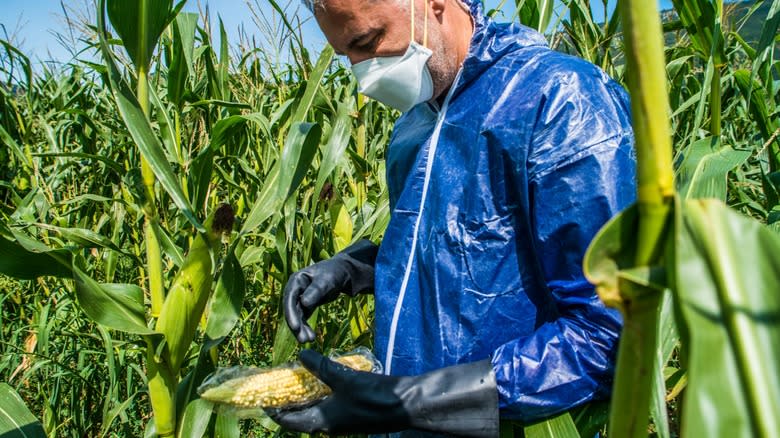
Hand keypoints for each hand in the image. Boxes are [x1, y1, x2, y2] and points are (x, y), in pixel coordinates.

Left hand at [269, 350, 498, 436]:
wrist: (405, 405)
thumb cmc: (373, 396)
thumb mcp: (344, 378)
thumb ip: (321, 367)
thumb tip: (301, 356)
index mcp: (320, 422)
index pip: (287, 421)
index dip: (273, 409)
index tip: (262, 396)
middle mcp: (327, 425)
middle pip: (299, 415)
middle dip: (287, 400)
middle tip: (278, 382)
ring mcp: (340, 421)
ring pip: (314, 410)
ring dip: (305, 396)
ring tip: (297, 377)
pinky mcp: (351, 415)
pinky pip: (328, 406)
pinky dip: (321, 394)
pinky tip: (323, 378)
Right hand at [283, 240, 377, 342]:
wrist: (343, 272)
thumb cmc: (334, 273)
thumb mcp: (326, 280)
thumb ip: (316, 291)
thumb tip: (304, 303)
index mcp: (297, 280)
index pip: (290, 298)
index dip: (291, 313)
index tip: (295, 327)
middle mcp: (295, 290)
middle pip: (292, 309)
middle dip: (297, 325)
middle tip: (303, 339)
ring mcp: (300, 298)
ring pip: (298, 316)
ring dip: (302, 329)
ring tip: (309, 340)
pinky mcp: (306, 305)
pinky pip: (304, 318)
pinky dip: (306, 327)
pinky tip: (311, 337)